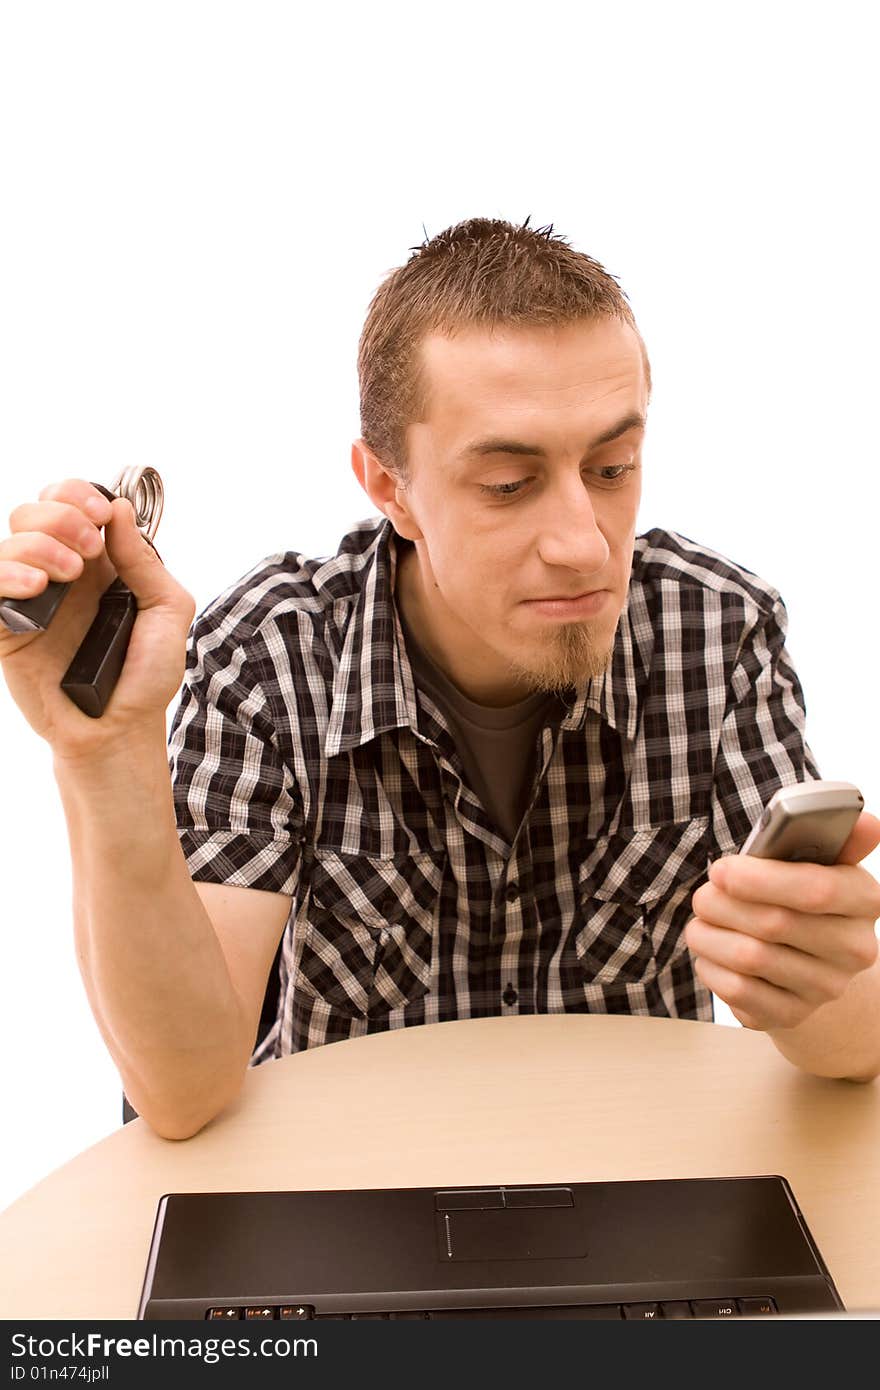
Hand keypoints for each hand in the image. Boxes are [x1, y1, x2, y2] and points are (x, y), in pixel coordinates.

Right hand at [0, 478, 195, 757]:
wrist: (119, 730)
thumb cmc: (146, 676)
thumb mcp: (167, 611)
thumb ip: (143, 562)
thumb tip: (120, 511)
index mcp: (97, 561)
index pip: (70, 503)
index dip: (78, 495)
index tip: (101, 514)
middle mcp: (59, 573)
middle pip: (33, 512)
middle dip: (61, 516)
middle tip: (89, 550)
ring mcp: (30, 599)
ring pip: (10, 542)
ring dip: (39, 546)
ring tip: (67, 577)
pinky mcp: (7, 628)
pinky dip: (7, 575)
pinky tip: (36, 588)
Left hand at [685, 812, 879, 1030]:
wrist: (810, 961)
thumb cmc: (802, 897)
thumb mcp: (818, 862)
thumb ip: (833, 838)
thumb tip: (866, 822)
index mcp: (865, 899)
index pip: (817, 889)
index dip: (762, 879)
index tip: (721, 870)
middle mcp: (855, 949)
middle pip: (775, 924)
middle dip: (725, 905)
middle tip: (702, 895)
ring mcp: (825, 987)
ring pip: (751, 958)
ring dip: (711, 935)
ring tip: (700, 921)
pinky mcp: (792, 1015)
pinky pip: (739, 991)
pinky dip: (712, 967)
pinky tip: (708, 952)